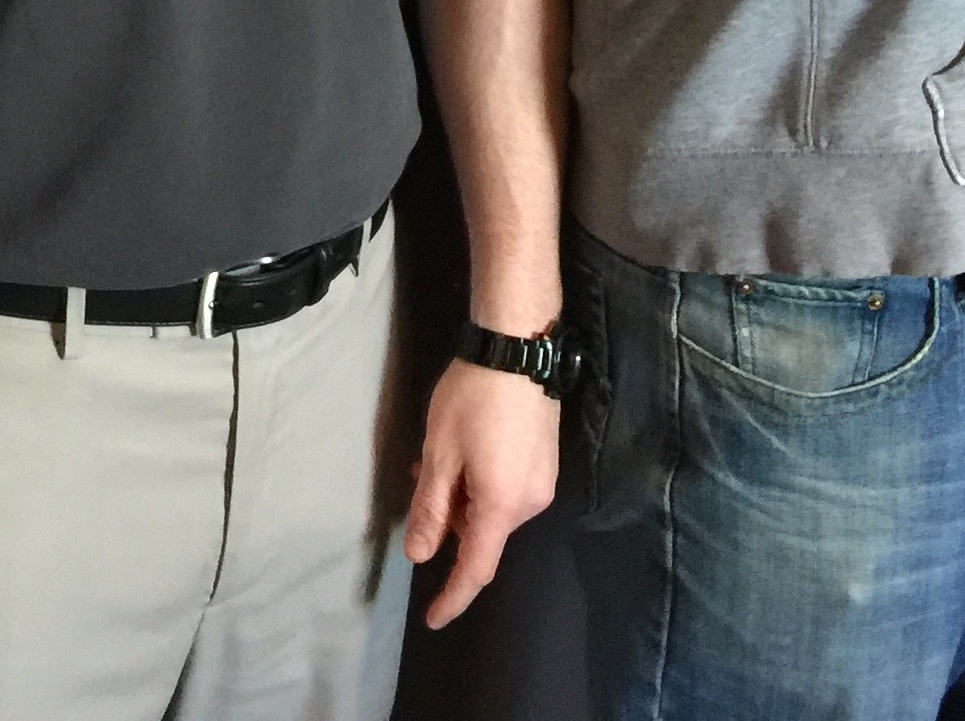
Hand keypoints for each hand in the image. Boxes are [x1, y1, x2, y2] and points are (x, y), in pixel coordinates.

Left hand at [403, 358, 558, 629]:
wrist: (518, 346)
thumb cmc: (472, 398)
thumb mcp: (439, 453)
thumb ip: (430, 509)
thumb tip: (419, 555)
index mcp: (503, 506)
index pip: (476, 568)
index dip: (452, 597)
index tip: (432, 619)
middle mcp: (531, 503)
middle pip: (483, 534)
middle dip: (448, 523)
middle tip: (418, 485)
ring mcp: (543, 481)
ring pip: (493, 509)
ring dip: (461, 498)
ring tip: (432, 459)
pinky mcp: (546, 461)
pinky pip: (507, 490)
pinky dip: (479, 483)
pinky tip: (461, 453)